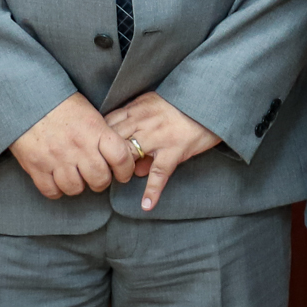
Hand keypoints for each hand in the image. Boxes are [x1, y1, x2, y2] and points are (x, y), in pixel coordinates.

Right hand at [10, 94, 135, 198]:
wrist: (28, 99)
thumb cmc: (62, 104)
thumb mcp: (90, 113)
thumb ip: (103, 133)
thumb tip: (116, 152)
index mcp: (95, 130)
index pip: (120, 157)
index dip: (126, 170)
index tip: (124, 174)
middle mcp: (78, 147)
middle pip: (99, 179)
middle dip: (102, 182)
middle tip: (99, 177)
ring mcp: (56, 158)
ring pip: (76, 188)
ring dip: (79, 186)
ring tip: (78, 178)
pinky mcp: (36, 167)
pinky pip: (51, 191)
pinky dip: (57, 190)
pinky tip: (58, 181)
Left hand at [104, 92, 221, 211]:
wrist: (213, 101)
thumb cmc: (185, 102)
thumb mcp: (156, 102)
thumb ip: (138, 120)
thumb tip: (127, 149)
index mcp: (140, 107)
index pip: (108, 123)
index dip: (98, 137)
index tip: (94, 147)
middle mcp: (145, 121)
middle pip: (113, 140)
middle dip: (104, 154)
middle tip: (100, 168)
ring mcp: (159, 137)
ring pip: (130, 155)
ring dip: (121, 169)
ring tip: (118, 179)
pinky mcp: (175, 150)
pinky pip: (159, 173)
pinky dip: (152, 190)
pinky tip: (146, 205)